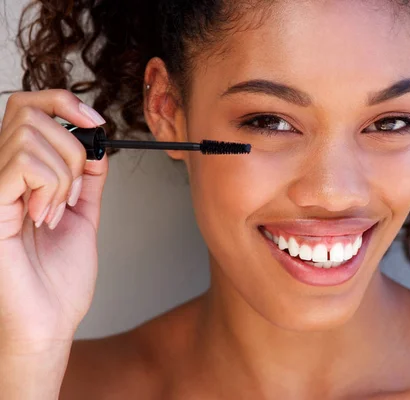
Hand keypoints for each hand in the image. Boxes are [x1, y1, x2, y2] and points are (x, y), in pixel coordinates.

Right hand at [0, 89, 107, 353]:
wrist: (48, 322)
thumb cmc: (58, 279)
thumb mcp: (82, 216)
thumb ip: (87, 178)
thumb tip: (97, 144)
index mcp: (16, 176)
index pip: (25, 108)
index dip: (61, 102)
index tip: (94, 121)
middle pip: (28, 112)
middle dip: (71, 147)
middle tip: (74, 192)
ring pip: (31, 136)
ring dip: (63, 175)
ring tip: (56, 212)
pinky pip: (25, 164)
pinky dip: (52, 187)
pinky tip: (44, 217)